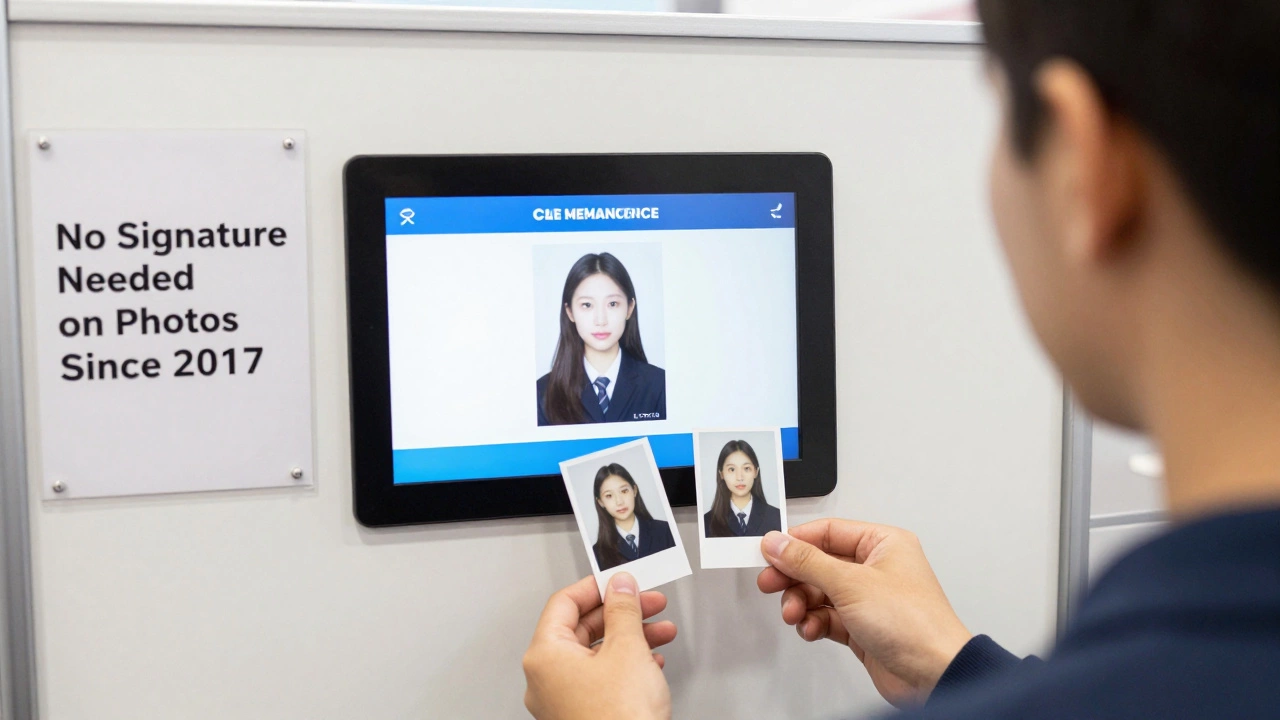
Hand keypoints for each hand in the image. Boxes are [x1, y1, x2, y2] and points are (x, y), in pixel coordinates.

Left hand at [523, 573, 677, 719]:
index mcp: (544, 656)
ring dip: (629, 637)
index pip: (564, 602)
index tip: (619, 580)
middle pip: (580, 628)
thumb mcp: (627, 649)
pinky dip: (624, 663)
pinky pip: (599, 677)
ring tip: (659, 630)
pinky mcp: (579, 715)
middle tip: (647, 602)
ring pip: (594, 653)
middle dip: (620, 613)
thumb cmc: (618, 719)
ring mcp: (560, 700)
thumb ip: (623, 610)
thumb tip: (620, 586)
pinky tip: (651, 661)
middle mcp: (545, 678)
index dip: (596, 586)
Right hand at [758, 520, 972, 707]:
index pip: (829, 532)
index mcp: (883, 544)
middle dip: (794, 576)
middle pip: (820, 563)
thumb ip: (808, 562)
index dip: (797, 541)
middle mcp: (877, 569)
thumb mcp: (851, 583)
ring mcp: (869, 599)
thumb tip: (778, 544)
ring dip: (802, 602)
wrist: (933, 675)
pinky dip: (815, 622)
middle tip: (771, 583)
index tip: (770, 551)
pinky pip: (827, 617)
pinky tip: (811, 628)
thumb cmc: (915, 624)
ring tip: (795, 613)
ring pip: (820, 592)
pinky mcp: (863, 627)